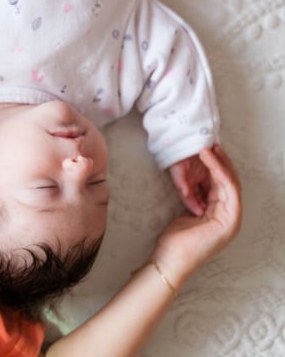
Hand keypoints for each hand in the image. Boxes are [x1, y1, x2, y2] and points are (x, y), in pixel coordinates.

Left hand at [153, 145, 241, 285]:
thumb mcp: (185, 214)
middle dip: (221, 162)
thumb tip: (190, 189)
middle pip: (229, 182)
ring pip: (230, 182)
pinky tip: (210, 160)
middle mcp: (229, 216)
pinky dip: (219, 171)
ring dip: (220, 163)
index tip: (206, 151)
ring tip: (210, 147)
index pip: (220, 186)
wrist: (171, 259)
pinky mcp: (230, 220)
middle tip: (212, 143)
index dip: (214, 167)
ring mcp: (232, 219)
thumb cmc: (174, 242)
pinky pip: (228, 189)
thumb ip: (192, 202)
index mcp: (219, 215)